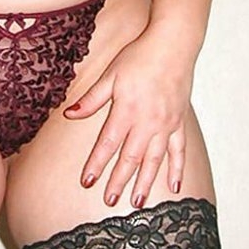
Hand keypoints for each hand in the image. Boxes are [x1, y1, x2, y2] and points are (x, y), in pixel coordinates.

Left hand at [64, 27, 194, 207]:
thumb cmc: (139, 57)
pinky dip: (177, 170)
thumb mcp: (110, 75)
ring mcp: (165, 124)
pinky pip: (179, 151)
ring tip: (138, 203)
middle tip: (110, 201)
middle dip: (118, 181)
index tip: (87, 181)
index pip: (108, 144)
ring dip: (146, 183)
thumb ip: (91, 99)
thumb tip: (69, 114)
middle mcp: (147, 122)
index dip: (97, 164)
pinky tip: (174, 187)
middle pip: (130, 158)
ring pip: (154, 160)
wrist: (173, 45)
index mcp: (126, 110)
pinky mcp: (179, 123)